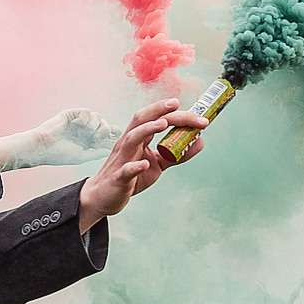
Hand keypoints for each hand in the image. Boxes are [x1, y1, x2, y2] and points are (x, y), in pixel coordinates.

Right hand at [0, 108, 119, 170]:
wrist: (43, 146)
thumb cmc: (60, 154)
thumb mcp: (82, 156)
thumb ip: (97, 152)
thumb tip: (110, 149)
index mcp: (88, 142)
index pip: (105, 136)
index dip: (113, 133)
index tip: (117, 134)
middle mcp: (84, 131)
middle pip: (104, 125)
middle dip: (104, 130)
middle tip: (96, 138)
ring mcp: (78, 123)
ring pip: (98, 117)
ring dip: (94, 125)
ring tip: (84, 132)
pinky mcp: (72, 114)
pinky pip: (87, 112)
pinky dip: (84, 119)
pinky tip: (76, 125)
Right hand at [77, 98, 206, 232]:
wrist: (103, 197)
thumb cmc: (130, 178)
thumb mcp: (157, 164)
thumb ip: (176, 154)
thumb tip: (200, 142)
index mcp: (137, 138)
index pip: (153, 117)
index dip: (170, 111)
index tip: (191, 109)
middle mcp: (128, 144)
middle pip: (141, 120)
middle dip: (160, 111)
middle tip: (180, 106)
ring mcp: (122, 160)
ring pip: (131, 138)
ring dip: (147, 129)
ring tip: (164, 124)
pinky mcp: (119, 178)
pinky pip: (126, 170)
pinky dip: (135, 166)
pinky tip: (145, 164)